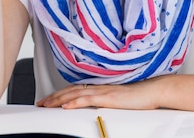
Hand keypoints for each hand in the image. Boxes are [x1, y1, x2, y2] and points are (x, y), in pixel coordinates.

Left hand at [36, 79, 160, 109]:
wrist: (153, 90)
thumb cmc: (139, 95)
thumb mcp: (117, 98)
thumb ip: (105, 99)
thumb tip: (94, 104)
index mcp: (100, 87)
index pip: (74, 89)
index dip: (59, 94)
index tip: (48, 100)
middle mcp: (98, 87)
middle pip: (70, 91)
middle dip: (53, 97)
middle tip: (40, 104)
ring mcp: (102, 91)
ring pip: (75, 94)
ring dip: (59, 100)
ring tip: (47, 105)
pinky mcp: (108, 97)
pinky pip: (88, 99)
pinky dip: (75, 102)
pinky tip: (66, 106)